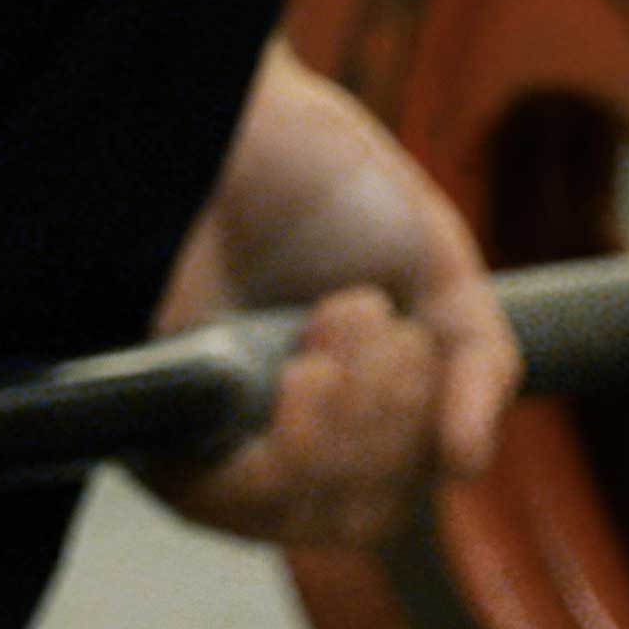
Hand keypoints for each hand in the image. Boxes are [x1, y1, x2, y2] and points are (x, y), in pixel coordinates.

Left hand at [141, 42, 518, 545]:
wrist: (234, 112)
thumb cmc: (322, 179)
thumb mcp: (436, 267)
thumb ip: (478, 360)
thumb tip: (467, 468)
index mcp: (335, 406)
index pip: (390, 494)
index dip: (421, 440)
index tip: (412, 339)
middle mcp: (265, 432)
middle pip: (353, 517)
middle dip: (390, 423)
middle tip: (365, 316)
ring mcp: (205, 432)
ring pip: (298, 516)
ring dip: (348, 432)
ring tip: (334, 326)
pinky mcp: (150, 423)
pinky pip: (222, 504)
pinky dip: (289, 455)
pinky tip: (303, 375)